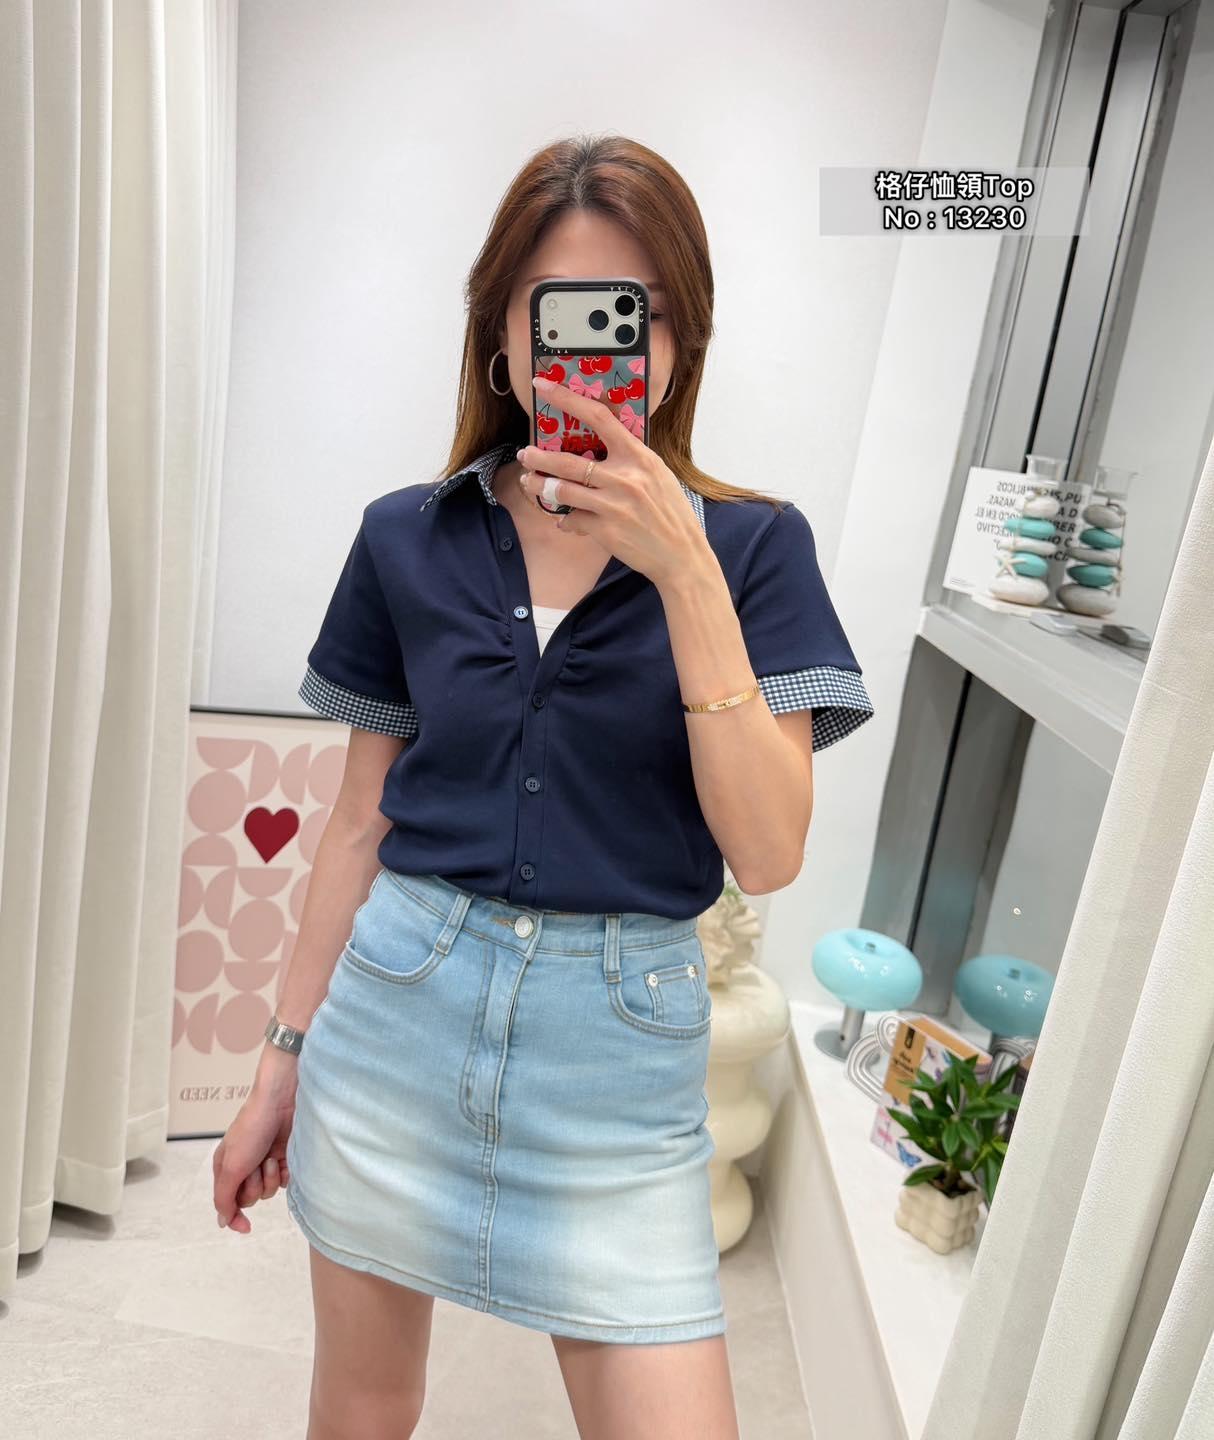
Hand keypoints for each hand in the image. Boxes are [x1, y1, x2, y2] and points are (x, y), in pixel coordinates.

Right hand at [212, 1085, 295, 1234]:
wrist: (281, 1103)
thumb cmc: (251, 1129)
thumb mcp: (231, 1166)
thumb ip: (224, 1197)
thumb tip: (222, 1221)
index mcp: (225, 1168)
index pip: (227, 1203)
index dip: (236, 1216)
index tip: (247, 1227)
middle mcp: (244, 1167)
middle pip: (249, 1199)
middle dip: (254, 1186)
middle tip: (255, 1166)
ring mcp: (264, 1163)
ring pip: (268, 1191)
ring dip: (269, 1177)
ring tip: (270, 1157)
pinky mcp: (283, 1158)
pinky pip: (284, 1181)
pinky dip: (283, 1173)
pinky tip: (282, 1157)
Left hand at [518, 375, 708, 589]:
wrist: (682, 554)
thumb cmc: (670, 513)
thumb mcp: (657, 475)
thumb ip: (630, 458)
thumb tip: (600, 442)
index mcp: (639, 457)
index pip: (599, 417)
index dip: (567, 399)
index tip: (544, 386)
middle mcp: (625, 478)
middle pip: (569, 460)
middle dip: (539, 457)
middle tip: (525, 454)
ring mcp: (613, 505)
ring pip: (562, 491)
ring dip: (539, 486)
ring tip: (529, 482)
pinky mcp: (605, 530)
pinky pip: (572, 520)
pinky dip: (566, 521)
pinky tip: (565, 522)